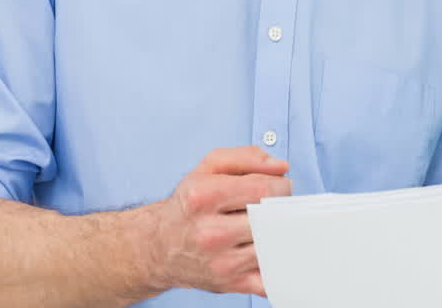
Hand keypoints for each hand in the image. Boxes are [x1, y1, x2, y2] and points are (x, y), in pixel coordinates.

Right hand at [150, 146, 292, 294]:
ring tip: (265, 225)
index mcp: (202, 197)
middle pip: (270, 216)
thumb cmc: (190, 204)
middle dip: (279, 208)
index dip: (279, 185)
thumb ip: (246, 157)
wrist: (159, 248)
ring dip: (278, 232)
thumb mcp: (208, 168)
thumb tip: (281, 167)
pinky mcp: (230, 284)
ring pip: (274, 243)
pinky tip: (270, 252)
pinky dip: (278, 265)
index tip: (275, 187)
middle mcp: (209, 232)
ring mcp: (220, 262)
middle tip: (270, 207)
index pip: (264, 189)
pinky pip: (270, 278)